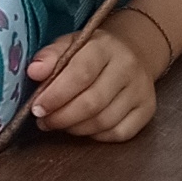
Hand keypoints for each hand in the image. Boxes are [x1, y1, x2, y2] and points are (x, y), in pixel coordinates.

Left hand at [26, 26, 156, 143]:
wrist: (132, 54)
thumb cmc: (91, 53)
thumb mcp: (69, 44)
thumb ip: (50, 56)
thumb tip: (34, 72)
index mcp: (105, 46)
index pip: (80, 73)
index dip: (55, 95)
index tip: (37, 108)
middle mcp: (128, 67)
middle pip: (92, 102)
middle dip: (61, 117)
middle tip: (44, 121)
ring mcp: (141, 90)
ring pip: (104, 121)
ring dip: (75, 128)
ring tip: (60, 123)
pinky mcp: (147, 110)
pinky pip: (119, 133)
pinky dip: (96, 136)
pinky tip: (84, 127)